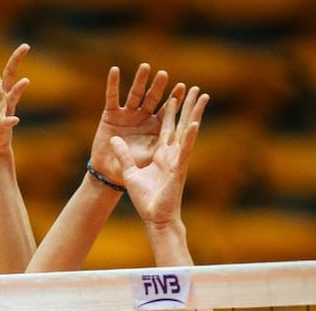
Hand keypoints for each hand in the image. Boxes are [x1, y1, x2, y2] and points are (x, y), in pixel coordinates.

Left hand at [0, 31, 29, 157]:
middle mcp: (2, 94)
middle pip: (10, 74)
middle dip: (16, 60)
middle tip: (25, 46)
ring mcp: (5, 108)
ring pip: (14, 96)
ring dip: (19, 89)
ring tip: (25, 82)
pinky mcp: (4, 124)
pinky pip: (8, 122)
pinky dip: (10, 121)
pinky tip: (14, 119)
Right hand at [89, 64, 185, 184]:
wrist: (109, 173)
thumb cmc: (133, 169)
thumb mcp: (150, 158)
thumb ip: (162, 147)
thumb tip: (172, 138)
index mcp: (155, 127)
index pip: (168, 110)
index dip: (174, 99)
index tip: (182, 87)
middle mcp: (143, 117)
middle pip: (152, 98)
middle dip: (158, 87)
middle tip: (164, 74)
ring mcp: (127, 114)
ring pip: (135, 94)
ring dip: (139, 80)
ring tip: (145, 67)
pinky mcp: (111, 114)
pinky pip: (112, 97)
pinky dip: (113, 83)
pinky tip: (114, 70)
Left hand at [110, 86, 208, 225]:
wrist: (154, 217)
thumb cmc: (145, 198)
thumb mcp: (129, 172)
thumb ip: (123, 155)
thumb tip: (114, 140)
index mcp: (162, 154)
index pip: (166, 127)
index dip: (169, 111)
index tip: (173, 94)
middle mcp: (172, 154)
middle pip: (180, 124)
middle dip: (186, 105)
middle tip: (194, 87)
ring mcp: (177, 159)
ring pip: (187, 132)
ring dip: (194, 113)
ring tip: (201, 95)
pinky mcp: (178, 168)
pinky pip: (184, 150)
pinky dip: (189, 136)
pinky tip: (194, 122)